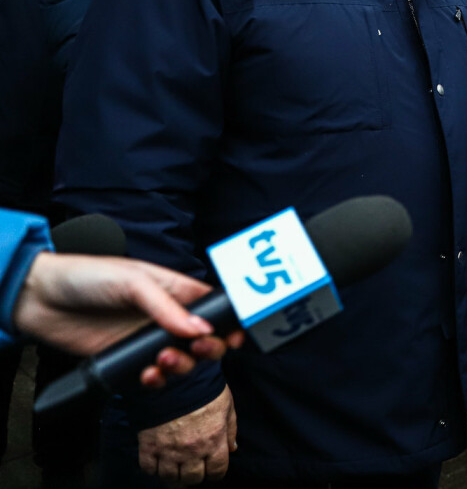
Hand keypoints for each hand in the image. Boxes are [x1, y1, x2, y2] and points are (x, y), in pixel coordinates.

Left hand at [13, 253, 243, 387]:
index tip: (235, 337)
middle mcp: (166, 317)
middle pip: (205, 339)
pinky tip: (147, 374)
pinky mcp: (127, 361)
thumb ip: (168, 307)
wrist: (41, 300)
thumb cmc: (87, 277)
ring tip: (163, 360)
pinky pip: (153, 377)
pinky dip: (156, 380)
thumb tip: (202, 329)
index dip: (229, 323)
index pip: (214, 307)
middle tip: (197, 349)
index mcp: (174, 290)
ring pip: (182, 361)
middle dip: (209, 349)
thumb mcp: (133, 281)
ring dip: (181, 366)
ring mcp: (147, 340)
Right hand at [138, 385, 236, 483]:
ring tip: (175, 463)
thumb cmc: (204, 388)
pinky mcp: (149, 446)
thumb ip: (230, 429)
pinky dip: (153, 468)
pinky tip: (158, 459)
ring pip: (170, 477)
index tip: (211, 467)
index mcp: (214, 440)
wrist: (174, 378)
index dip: (215, 471)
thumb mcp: (226, 405)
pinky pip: (149, 469)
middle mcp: (192, 450)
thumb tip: (232, 448)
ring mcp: (169, 450)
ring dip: (174, 473)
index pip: (217, 471)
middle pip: (193, 478)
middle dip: (194, 474)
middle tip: (192, 465)